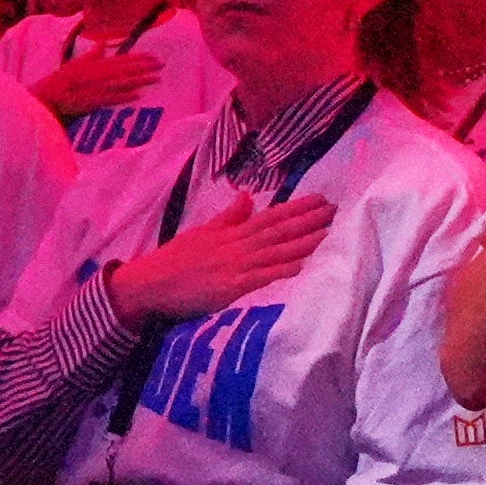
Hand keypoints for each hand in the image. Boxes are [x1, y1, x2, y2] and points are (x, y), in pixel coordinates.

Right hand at [34, 46, 161, 124]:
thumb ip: (92, 55)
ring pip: (120, 82)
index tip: (153, 56)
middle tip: (161, 64)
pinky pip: (110, 99)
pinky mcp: (89, 101)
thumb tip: (103, 43)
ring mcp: (92, 87)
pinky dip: (123, 97)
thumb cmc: (59, 83)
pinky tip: (138, 95)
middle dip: (143, 66)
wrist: (43, 98)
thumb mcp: (76, 64)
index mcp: (93, 65)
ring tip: (156, 78)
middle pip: (123, 69)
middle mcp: (95, 73)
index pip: (119, 59)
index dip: (138, 57)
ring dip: (139, 80)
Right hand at [99, 189, 335, 331]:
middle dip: (307, 220)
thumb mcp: (202, 232)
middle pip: (278, 230)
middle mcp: (237, 245)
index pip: (270, 216)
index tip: (321, 199)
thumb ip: (228, 217)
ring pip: (274, 251)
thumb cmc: (175, 260)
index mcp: (231, 232)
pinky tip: (300, 267)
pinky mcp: (229, 288)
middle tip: (335, 210)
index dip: (297, 208)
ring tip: (327, 233)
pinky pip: (259, 278)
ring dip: (302, 242)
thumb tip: (247, 196)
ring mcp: (234, 266)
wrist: (150, 283)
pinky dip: (279, 271)